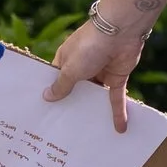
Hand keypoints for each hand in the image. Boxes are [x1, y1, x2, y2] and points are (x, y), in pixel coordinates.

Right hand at [45, 15, 147, 132]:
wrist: (121, 31)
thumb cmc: (89, 46)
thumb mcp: (70, 69)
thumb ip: (62, 85)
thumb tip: (47, 97)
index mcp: (66, 61)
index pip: (56, 81)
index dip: (52, 95)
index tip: (46, 114)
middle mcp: (82, 68)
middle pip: (76, 91)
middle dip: (72, 107)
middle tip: (65, 130)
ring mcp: (100, 73)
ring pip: (95, 96)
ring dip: (94, 112)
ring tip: (87, 135)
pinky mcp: (118, 77)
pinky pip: (116, 98)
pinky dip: (118, 112)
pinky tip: (120, 129)